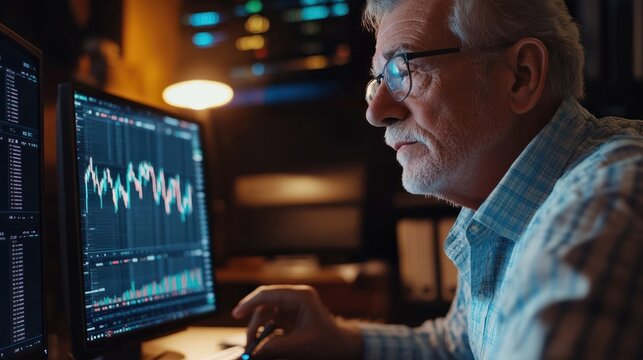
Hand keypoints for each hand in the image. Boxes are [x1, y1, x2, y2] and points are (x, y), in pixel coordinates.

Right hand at [232, 285, 362, 358]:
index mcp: (300, 297)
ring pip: (265, 314)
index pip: (268, 294)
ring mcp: (293, 308)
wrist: (345, 348)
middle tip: (248, 342)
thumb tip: (253, 352)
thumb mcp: (300, 347)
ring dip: (258, 329)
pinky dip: (264, 333)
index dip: (249, 303)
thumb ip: (274, 347)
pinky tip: (261, 345)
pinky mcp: (291, 319)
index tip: (236, 314)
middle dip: (253, 322)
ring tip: (254, 347)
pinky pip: (271, 323)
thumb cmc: (330, 344)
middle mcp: (295, 299)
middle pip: (264, 304)